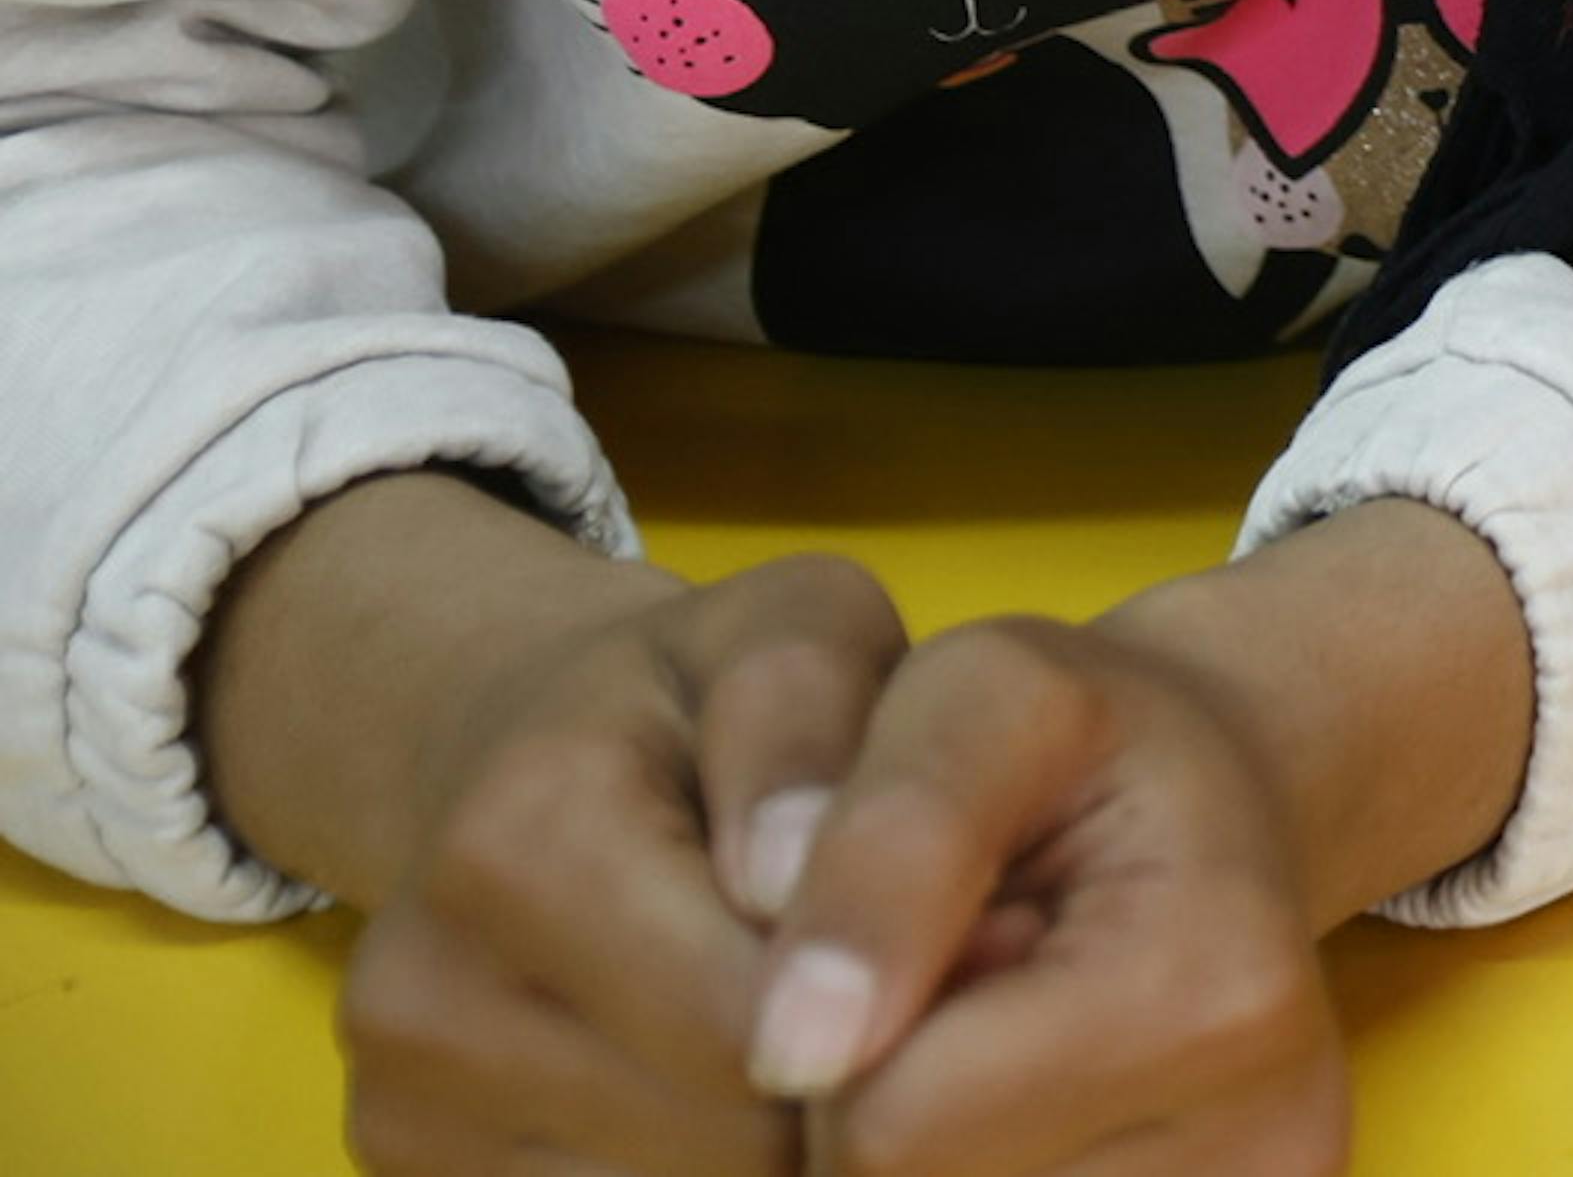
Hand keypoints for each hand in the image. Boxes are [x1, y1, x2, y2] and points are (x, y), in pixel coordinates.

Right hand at [330, 539, 904, 1176]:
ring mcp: (399, 1104)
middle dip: (847, 1081)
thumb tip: (789, 880)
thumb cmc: (706, 695)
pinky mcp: (414, 1173)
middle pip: (715, 1137)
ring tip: (841, 1033)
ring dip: (783, 1144)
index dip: (894, 1004)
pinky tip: (754, 1087)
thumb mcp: (794, 631)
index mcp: (518, 837)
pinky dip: (713, 1172)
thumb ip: (808, 728)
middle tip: (930, 1002)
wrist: (531, 761)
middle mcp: (418, 990)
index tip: (990, 948)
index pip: (744, 1020)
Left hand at [737, 611, 1351, 1176]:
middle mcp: (1276, 1148)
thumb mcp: (980, 695)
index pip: (887, 1129)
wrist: (1225, 799)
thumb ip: (883, 847)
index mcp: (1215, 994)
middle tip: (975, 970)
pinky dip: (980, 1159)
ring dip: (932, 1137)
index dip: (853, 1022)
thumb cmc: (1089, 737)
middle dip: (884, 1092)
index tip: (950, 918)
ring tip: (1005, 1032)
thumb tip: (791, 1051)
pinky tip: (1034, 1092)